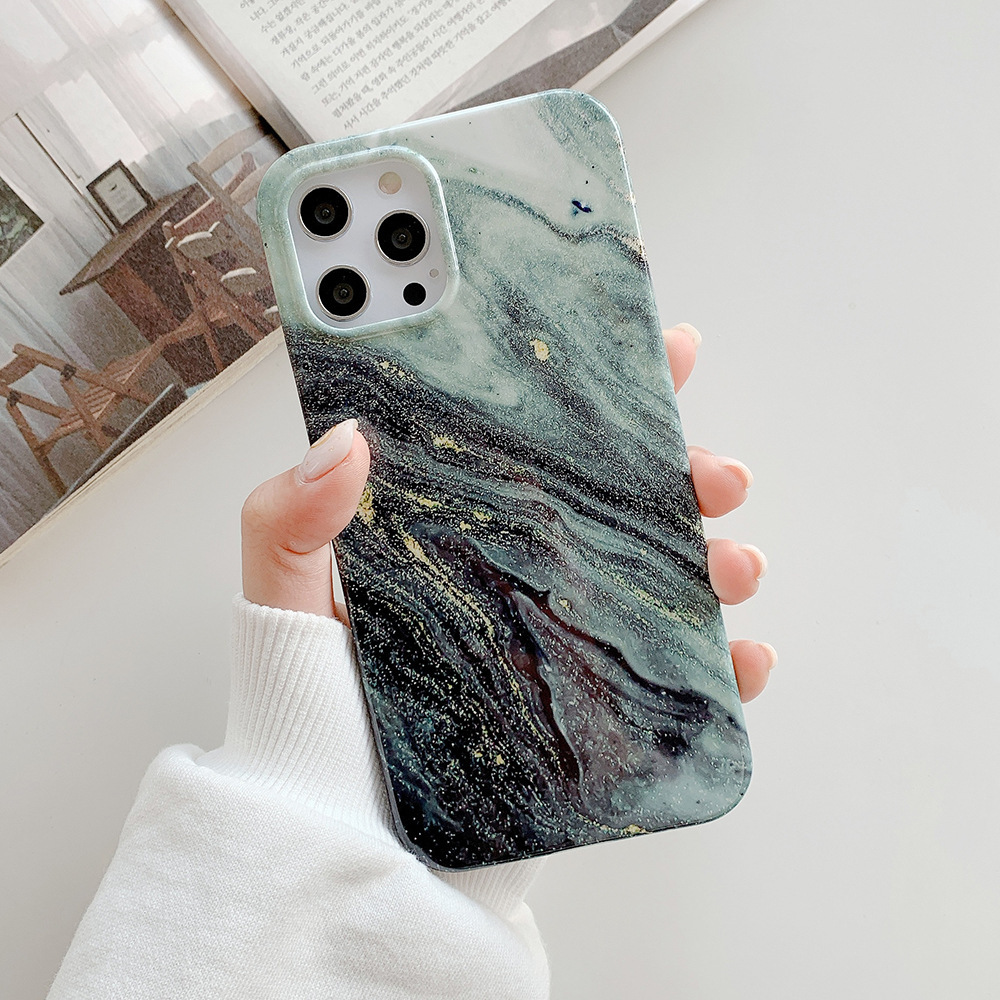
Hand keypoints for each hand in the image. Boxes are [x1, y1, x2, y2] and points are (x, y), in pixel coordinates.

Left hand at [241, 323, 774, 700]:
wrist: (346, 844)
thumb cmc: (312, 724)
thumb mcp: (285, 607)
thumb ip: (289, 522)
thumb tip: (345, 438)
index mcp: (462, 531)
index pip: (538, 442)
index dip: (606, 393)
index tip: (663, 352)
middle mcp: (520, 575)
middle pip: (621, 505)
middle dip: (686, 477)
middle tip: (715, 474)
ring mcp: (560, 640)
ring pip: (661, 581)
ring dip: (717, 561)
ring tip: (735, 564)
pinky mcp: (589, 710)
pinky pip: (674, 680)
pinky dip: (722, 665)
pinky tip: (743, 654)